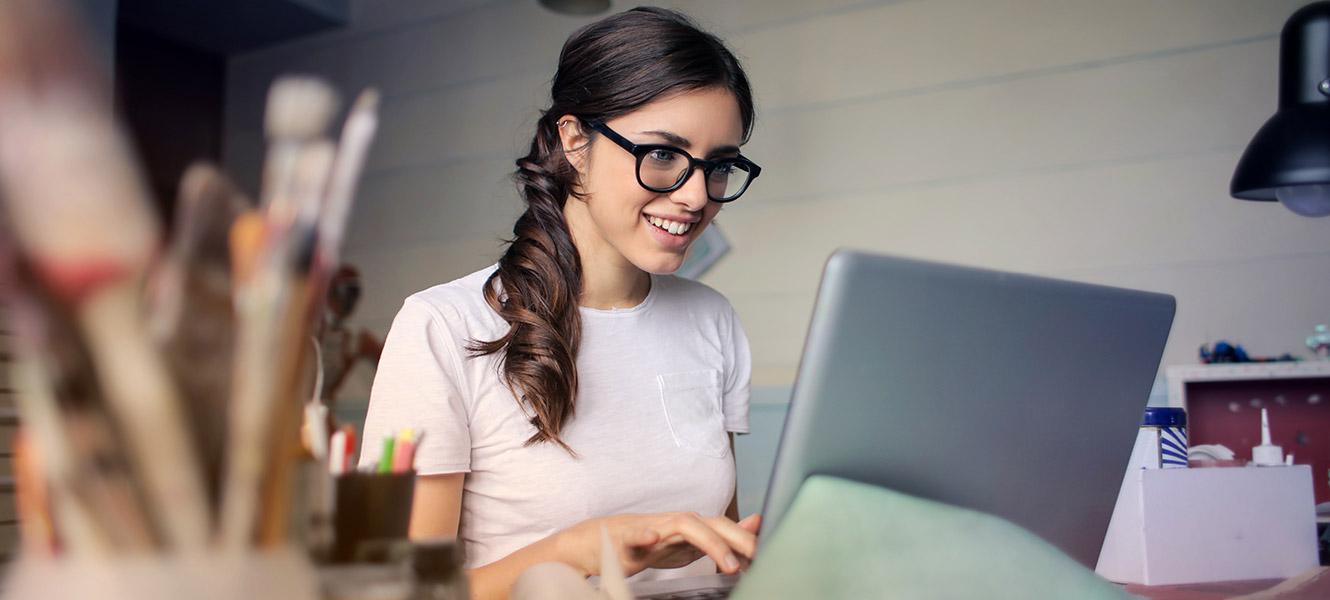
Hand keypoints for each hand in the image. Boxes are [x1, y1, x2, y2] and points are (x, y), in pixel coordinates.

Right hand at [556, 512, 760, 578]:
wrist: (600, 543)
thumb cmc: (647, 543)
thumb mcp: (689, 544)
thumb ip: (721, 536)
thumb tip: (756, 524)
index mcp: (692, 527)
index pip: (725, 528)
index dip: (747, 539)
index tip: (769, 555)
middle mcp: (676, 522)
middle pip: (711, 523)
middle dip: (737, 538)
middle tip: (758, 557)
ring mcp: (652, 528)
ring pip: (683, 526)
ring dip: (708, 542)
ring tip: (727, 563)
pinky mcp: (626, 538)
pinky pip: (635, 535)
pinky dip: (643, 536)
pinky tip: (652, 540)